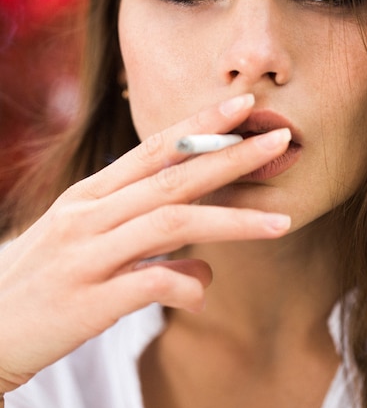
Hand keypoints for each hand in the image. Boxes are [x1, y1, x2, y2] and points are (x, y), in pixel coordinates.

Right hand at [0, 93, 290, 392]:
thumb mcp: (88, 246)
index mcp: (91, 195)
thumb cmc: (44, 279)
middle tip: (279, 140)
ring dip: (230, 220)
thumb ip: (149, 248)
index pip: (153, 148)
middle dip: (229, 157)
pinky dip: (184, 284)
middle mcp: (89, 215)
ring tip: (281, 222)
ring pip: (170, 224)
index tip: (243, 105)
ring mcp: (86, 256)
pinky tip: (204, 292)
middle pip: (172, 178)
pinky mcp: (85, 301)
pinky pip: (147, 284)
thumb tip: (206, 270)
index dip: (201, 125)